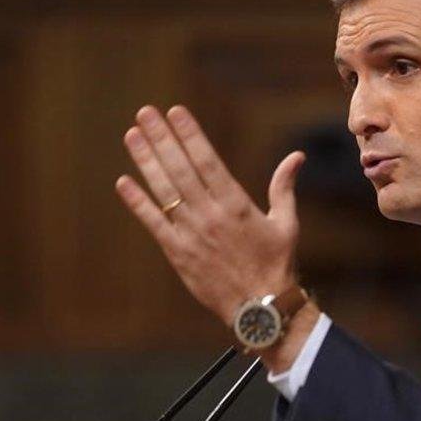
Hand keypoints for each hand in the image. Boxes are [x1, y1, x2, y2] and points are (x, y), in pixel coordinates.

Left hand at [115, 105, 305, 328]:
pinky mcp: (178, 253)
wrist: (260, 308)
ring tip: (132, 135)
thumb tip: (297, 156)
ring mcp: (191, 234)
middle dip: (161, 138)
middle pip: (180, 169)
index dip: (189, 134)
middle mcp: (211, 215)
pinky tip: (124, 182)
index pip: (207, 160)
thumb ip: (284, 186)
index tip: (175, 111)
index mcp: (236, 205)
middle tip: (144, 113)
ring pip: (164, 191)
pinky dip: (138, 202)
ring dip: (146, 161)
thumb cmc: (276, 264)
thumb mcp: (286, 223)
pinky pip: (154, 223)